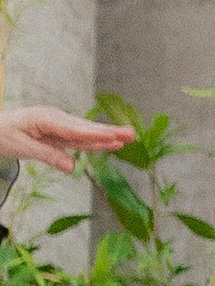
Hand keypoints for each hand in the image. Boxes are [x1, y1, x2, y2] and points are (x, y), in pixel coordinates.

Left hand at [0, 104, 135, 175]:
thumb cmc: (3, 134)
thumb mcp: (22, 146)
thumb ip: (48, 155)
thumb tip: (72, 167)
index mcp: (44, 118)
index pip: (73, 129)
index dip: (94, 134)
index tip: (112, 137)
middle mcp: (55, 117)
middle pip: (85, 127)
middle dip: (109, 131)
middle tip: (131, 133)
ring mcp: (59, 123)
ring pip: (86, 132)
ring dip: (107, 135)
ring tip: (129, 137)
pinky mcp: (60, 131)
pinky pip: (79, 138)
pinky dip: (95, 141)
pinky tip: (111, 143)